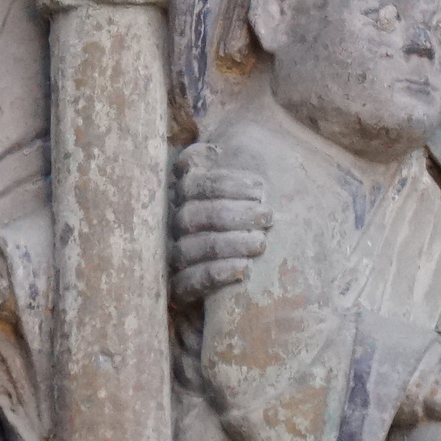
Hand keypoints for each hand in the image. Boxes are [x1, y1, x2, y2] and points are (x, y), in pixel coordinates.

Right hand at [170, 145, 268, 304]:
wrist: (262, 279)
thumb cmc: (255, 223)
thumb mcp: (249, 189)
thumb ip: (230, 168)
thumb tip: (213, 150)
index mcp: (186, 197)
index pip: (192, 183)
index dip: (224, 183)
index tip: (259, 189)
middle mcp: (175, 225)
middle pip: (191, 215)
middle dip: (232, 214)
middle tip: (266, 216)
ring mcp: (174, 257)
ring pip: (188, 248)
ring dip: (227, 244)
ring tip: (260, 243)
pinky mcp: (179, 289)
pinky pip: (187, 283)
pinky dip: (215, 274)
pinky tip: (243, 270)